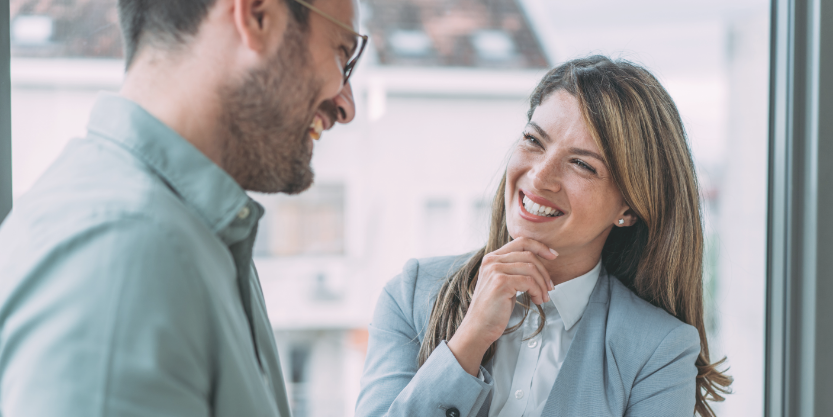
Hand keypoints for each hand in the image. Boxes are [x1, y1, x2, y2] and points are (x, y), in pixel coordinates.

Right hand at [447, 237, 557, 375]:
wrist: (479, 327)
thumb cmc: (494, 308)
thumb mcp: (503, 283)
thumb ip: (515, 269)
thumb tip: (540, 264)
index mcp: (492, 257)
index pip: (521, 242)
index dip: (540, 246)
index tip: (553, 255)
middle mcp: (492, 260)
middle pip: (529, 255)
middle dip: (545, 272)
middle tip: (550, 287)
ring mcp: (495, 270)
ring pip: (531, 268)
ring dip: (542, 284)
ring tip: (543, 297)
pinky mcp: (500, 283)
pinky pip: (529, 282)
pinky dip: (538, 291)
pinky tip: (537, 301)